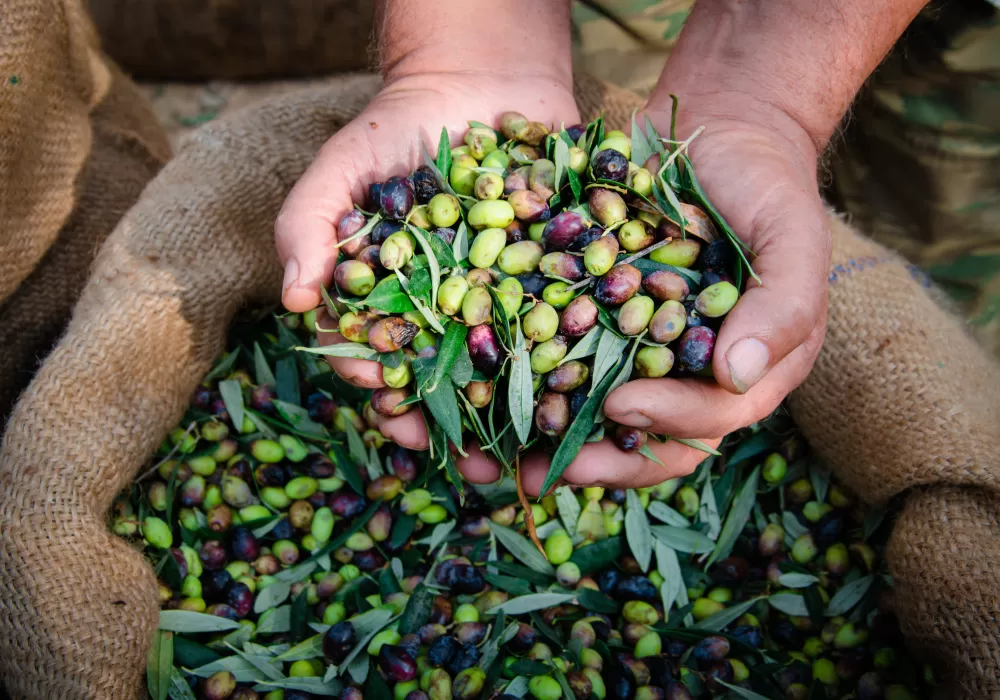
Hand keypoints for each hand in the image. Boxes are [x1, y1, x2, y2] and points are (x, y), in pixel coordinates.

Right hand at [276, 71, 578, 450]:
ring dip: (519, 414)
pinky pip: (565, 323)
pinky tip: (590, 390)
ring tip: (536, 453)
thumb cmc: (397, 126)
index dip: (385, 394)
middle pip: (448, 381)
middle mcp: (445, 312)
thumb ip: (308, 225)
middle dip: (457, 426)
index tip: (399, 418)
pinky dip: (576, 357)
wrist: (478, 82)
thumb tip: (292, 300)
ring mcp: (501, 299)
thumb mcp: (341, 167)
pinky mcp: (552, 279)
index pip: (381, 362)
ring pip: (509, 367)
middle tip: (473, 464)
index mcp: (390, 302)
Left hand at [459, 99, 829, 495]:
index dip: (667, 420)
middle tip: (535, 471)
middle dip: (590, 460)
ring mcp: (636, 351)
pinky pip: (556, 359)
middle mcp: (687, 376)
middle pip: (643, 438)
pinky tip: (471, 388)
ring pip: (589, 412)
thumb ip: (784, 304)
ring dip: (540, 439)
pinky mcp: (594, 321)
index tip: (621, 404)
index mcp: (746, 372)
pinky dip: (518, 379)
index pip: (709, 419)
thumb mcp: (792, 234)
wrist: (718, 128)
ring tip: (483, 458)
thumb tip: (739, 375)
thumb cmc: (766, 183)